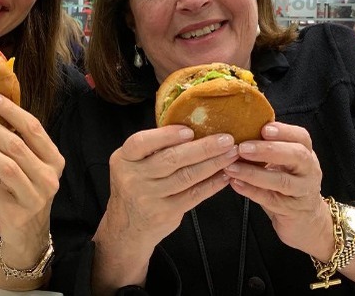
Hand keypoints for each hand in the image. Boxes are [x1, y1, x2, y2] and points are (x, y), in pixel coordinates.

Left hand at [0, 90, 63, 269]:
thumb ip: (20, 141)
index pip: (33, 128)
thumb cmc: (26, 190)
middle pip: (17, 145)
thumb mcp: (33, 166)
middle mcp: (49, 177)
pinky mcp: (16, 213)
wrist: (28, 234)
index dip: (11, 110)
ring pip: (5, 165)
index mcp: (55, 160)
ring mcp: (34, 197)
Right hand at [92, 126, 238, 290]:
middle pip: (171, 159)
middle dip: (203, 148)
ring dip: (213, 164)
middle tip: (226, 139)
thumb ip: (153, 148)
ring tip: (231, 154)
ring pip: (186, 176)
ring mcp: (149, 197)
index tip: (191, 130)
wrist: (127, 227)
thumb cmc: (136, 186)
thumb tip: (194, 127)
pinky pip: (193, 195)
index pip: (141, 142)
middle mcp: (133, 178)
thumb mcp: (133, 164)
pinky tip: (224, 175)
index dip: (166, 135)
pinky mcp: (165, 213)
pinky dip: (211, 184)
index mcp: (123, 159)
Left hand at [224, 122, 329, 256]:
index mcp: (306, 153)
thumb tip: (238, 129)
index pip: (301, 137)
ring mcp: (302, 191)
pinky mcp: (292, 210)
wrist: (305, 219)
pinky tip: (235, 183)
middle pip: (296, 156)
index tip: (264, 128)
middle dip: (269, 150)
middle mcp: (309, 170)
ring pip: (282, 181)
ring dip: (254, 173)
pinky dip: (251, 191)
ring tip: (232, 167)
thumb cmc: (287, 183)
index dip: (284, 131)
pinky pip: (271, 199)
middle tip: (243, 148)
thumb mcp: (283, 162)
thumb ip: (268, 147)